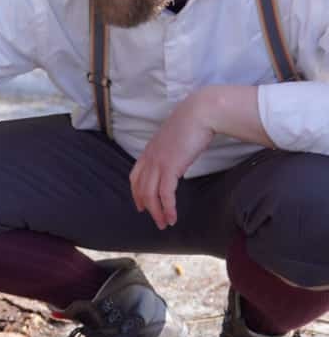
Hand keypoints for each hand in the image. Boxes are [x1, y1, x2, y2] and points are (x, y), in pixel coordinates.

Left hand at [130, 92, 214, 229]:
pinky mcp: (170, 168)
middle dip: (147, 207)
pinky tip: (173, 217)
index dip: (136, 192)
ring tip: (165, 224)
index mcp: (150, 150)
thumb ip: (171, 149)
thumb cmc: (193, 121)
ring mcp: (158, 163)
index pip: (136, 175)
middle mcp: (150, 158)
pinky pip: (165, 195)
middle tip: (156, 220)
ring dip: (157, 213)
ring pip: (150, 195)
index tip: (140, 205)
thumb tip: (178, 158)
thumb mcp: (176, 137)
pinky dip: (168, 208)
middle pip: (141, 189)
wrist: (200, 112)